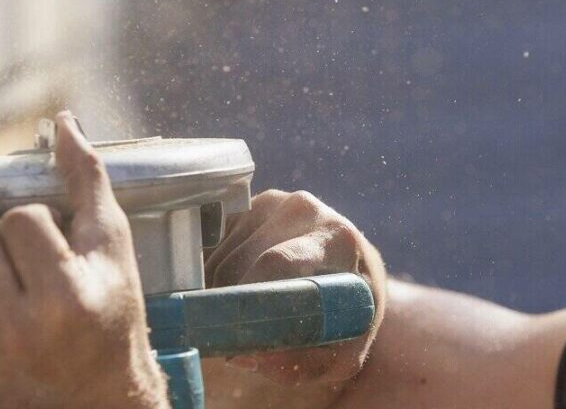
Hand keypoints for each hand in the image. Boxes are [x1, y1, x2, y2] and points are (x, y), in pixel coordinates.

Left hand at [0, 111, 166, 408]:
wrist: (95, 394)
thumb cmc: (111, 316)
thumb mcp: (114, 249)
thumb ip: (89, 183)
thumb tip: (65, 124)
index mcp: (70, 294)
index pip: (22, 219)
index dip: (39, 224)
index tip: (57, 247)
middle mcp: (25, 324)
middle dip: (5, 240)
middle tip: (31, 264)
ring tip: (4, 277)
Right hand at [204, 189, 386, 385]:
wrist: (354, 275)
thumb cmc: (348, 317)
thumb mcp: (340, 355)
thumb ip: (298, 362)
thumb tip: (241, 355)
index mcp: (337, 239)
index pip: (277, 262)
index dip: (247, 300)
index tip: (232, 335)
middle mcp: (303, 209)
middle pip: (239, 265)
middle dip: (231, 308)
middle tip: (238, 339)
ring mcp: (272, 202)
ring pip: (219, 261)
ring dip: (222, 297)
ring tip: (253, 313)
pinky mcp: (247, 205)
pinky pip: (212, 250)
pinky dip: (215, 280)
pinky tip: (242, 290)